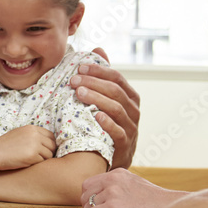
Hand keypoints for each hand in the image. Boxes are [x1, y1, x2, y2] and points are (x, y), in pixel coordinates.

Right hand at [0, 125, 56, 170]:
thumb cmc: (5, 145)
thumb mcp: (19, 134)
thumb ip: (32, 135)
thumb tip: (46, 142)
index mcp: (32, 128)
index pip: (51, 136)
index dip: (50, 144)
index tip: (46, 150)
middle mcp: (35, 135)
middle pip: (52, 145)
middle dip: (49, 152)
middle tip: (40, 158)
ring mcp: (34, 145)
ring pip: (49, 155)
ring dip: (43, 159)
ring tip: (31, 160)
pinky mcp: (32, 156)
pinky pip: (42, 162)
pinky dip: (36, 164)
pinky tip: (27, 163)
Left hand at [71, 50, 140, 169]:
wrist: (111, 159)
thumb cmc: (106, 125)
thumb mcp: (106, 100)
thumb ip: (104, 76)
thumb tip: (99, 48)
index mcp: (130, 98)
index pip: (117, 78)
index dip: (99, 70)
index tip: (80, 67)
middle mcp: (133, 111)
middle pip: (116, 91)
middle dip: (94, 82)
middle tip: (74, 80)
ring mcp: (131, 129)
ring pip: (117, 109)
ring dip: (97, 98)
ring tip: (79, 93)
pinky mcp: (125, 146)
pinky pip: (119, 132)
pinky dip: (107, 123)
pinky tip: (95, 115)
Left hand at [80, 168, 184, 207]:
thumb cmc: (155, 202)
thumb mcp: (135, 184)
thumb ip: (118, 185)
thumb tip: (100, 194)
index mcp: (117, 173)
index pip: (89, 184)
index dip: (92, 197)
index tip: (102, 206)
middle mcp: (112, 179)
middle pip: (84, 194)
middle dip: (90, 206)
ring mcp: (112, 192)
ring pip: (87, 206)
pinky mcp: (113, 207)